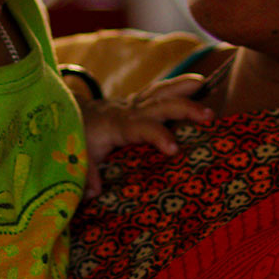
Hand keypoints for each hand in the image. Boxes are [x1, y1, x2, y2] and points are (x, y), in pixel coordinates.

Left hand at [75, 74, 213, 196]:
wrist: (70, 112)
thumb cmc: (78, 135)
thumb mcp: (78, 156)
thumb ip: (87, 173)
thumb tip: (93, 192)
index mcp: (117, 125)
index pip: (142, 128)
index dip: (158, 136)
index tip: (175, 149)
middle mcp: (129, 110)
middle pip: (159, 104)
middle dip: (184, 108)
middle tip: (208, 116)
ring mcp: (135, 104)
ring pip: (160, 91)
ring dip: (184, 87)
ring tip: (205, 85)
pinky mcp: (139, 103)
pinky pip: (160, 93)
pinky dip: (179, 87)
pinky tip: (199, 86)